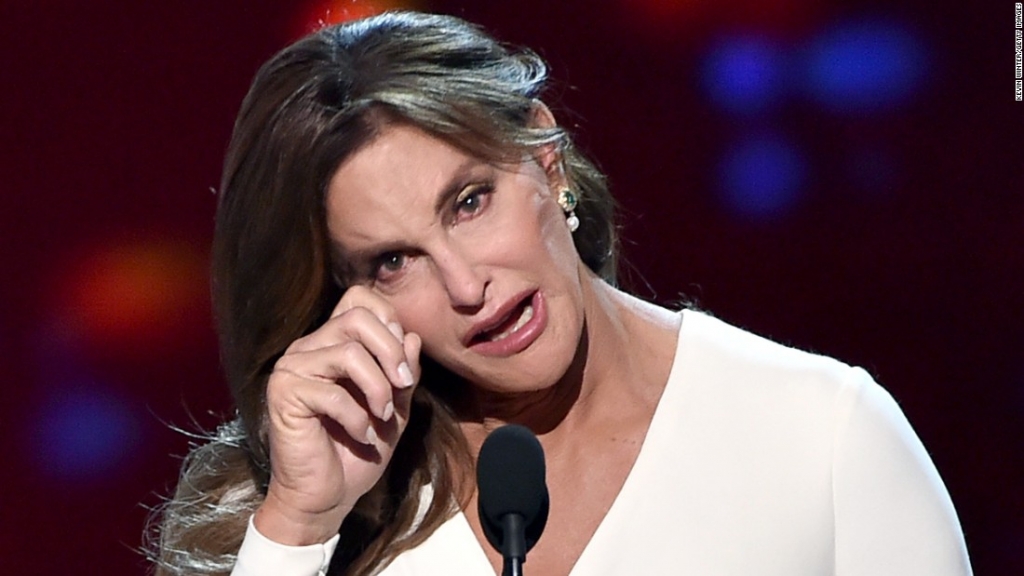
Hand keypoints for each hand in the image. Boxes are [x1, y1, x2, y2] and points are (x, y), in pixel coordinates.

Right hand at [253, 285, 420, 545]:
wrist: (327, 495)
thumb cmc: (360, 448)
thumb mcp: (396, 406)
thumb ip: (403, 370)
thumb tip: (412, 337)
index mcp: (333, 342)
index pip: (358, 299)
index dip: (388, 320)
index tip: (404, 361)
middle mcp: (308, 347)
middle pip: (356, 317)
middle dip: (390, 351)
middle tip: (404, 385)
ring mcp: (292, 368)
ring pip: (347, 352)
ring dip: (378, 387)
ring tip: (383, 415)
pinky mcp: (284, 394)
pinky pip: (332, 393)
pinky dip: (357, 418)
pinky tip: (361, 436)